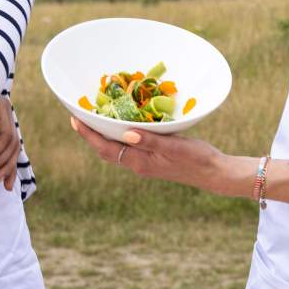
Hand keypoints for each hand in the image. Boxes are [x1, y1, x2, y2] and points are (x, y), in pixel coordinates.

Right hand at [0, 95, 20, 190]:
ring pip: (13, 143)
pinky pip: (5, 136)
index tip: (5, 185)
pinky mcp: (1, 108)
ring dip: (1, 161)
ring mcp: (4, 110)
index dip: (9, 167)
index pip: (9, 147)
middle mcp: (3, 114)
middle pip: (15, 147)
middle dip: (8, 167)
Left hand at [68, 116, 243, 197]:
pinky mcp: (153, 159)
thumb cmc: (197, 159)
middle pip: (106, 149)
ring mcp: (145, 163)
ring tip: (96, 118)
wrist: (214, 173)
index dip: (88, 134)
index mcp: (139, 162)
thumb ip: (150, 140)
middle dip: (91, 133)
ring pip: (116, 149)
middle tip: (79, 114)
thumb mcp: (174, 147)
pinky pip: (128, 147)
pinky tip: (124, 124)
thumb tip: (125, 134)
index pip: (105, 147)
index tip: (74, 118)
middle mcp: (138, 164)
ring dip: (104, 135)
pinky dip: (120, 135)